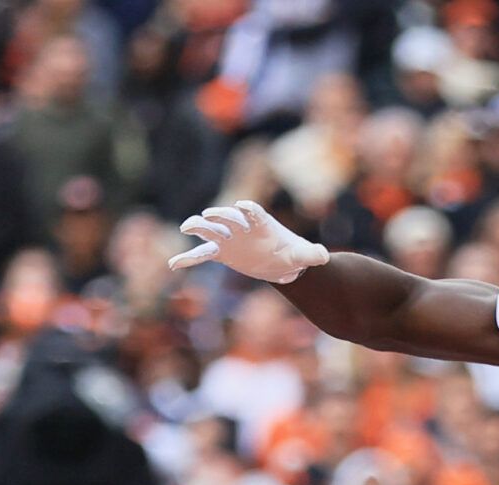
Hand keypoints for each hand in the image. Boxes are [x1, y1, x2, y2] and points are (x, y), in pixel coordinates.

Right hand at [168, 200, 328, 283]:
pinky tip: (174, 264)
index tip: (243, 206)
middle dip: (219, 216)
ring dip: (198, 227)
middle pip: (228, 217)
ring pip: (210, 230)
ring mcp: (229, 238)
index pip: (254, 213)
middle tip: (207, 216)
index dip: (249, 209)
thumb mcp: (305, 256)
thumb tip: (324, 256)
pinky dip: (189, 258)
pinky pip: (202, 254)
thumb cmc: (293, 254)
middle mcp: (242, 227)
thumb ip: (313, 254)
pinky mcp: (221, 252)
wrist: (280, 261)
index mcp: (262, 224)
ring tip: (186, 227)